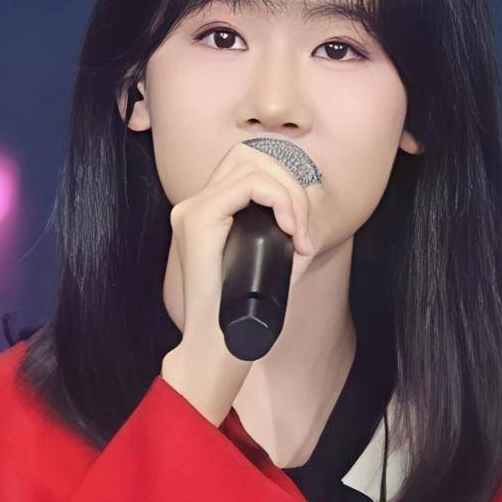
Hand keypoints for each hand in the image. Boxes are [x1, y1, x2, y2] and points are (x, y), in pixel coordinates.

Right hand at [153, 137, 322, 425]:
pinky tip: (290, 230)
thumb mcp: (270, 266)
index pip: (250, 167)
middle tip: (305, 233)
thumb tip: (309, 221)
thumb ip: (280, 238)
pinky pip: (247, 186)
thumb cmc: (245, 314)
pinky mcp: (197, 219)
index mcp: (210, 212)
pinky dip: (279, 201)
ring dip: (289, 195)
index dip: (287, 187)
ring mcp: (193, 209)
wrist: (218, 346)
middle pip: (250, 156)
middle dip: (292, 186)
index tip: (303, 232)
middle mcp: (196, 204)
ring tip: (299, 235)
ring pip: (251, 165)